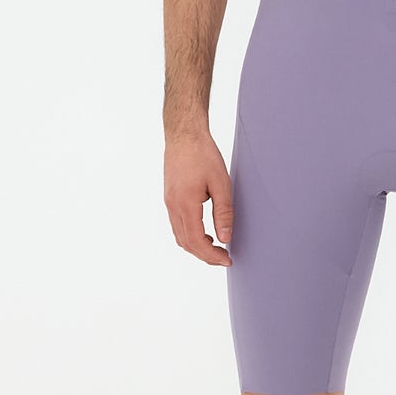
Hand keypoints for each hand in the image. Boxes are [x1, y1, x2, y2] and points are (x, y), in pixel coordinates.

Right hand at [164, 128, 234, 264]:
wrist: (184, 135)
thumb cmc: (203, 154)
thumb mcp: (221, 183)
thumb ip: (223, 213)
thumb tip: (226, 238)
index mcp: (185, 203)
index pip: (196, 241)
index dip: (212, 255)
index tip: (227, 259)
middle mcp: (173, 206)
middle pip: (186, 243)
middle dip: (205, 255)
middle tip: (224, 257)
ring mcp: (168, 202)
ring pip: (180, 236)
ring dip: (197, 246)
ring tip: (216, 247)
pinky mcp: (169, 198)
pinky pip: (177, 225)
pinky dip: (190, 235)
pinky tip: (204, 232)